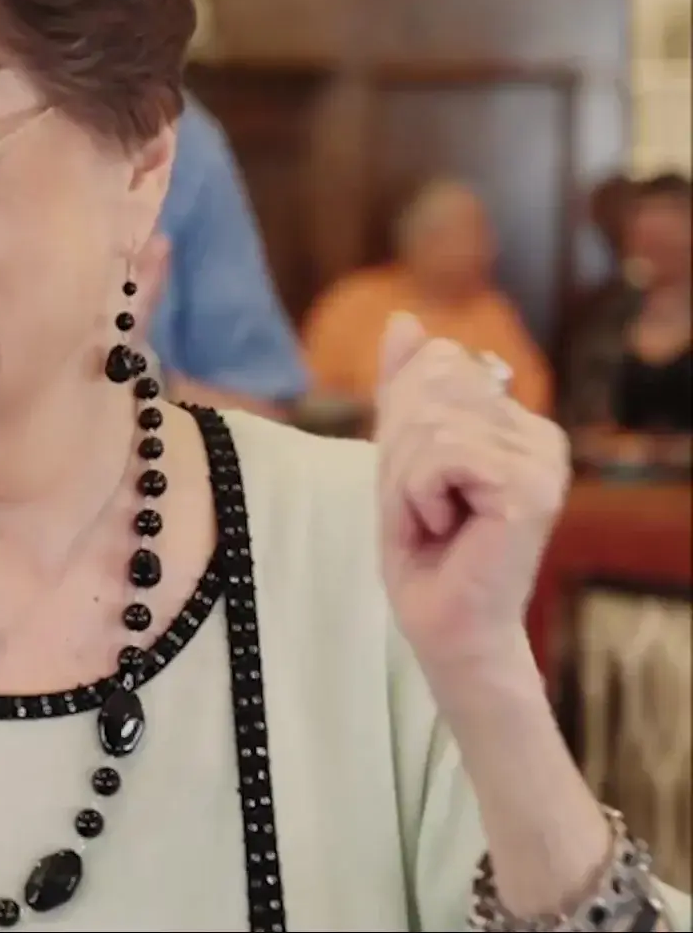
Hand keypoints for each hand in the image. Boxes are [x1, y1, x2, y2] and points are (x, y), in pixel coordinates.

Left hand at [375, 313, 570, 670]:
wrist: (442, 623)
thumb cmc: (423, 548)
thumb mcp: (400, 455)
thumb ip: (405, 388)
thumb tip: (405, 320)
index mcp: (517, 421)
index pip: (439, 362)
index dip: (401, 419)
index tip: (420, 479)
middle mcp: (540, 433)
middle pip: (432, 388)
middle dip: (399, 452)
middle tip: (422, 507)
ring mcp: (542, 460)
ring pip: (431, 425)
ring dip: (405, 482)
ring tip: (433, 521)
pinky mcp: (530, 488)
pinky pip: (442, 456)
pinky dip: (419, 496)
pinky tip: (445, 528)